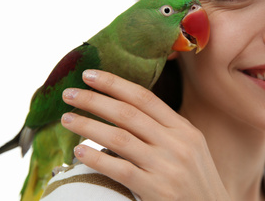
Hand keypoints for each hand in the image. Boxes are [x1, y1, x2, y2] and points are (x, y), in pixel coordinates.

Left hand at [61, 69, 229, 200]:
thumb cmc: (197, 178)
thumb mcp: (190, 146)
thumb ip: (164, 128)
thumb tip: (125, 110)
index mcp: (184, 128)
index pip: (144, 98)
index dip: (115, 83)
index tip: (90, 75)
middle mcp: (176, 143)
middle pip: (128, 113)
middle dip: (95, 100)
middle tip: (69, 94)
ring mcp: (166, 166)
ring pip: (119, 138)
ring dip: (88, 126)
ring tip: (67, 119)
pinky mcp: (156, 190)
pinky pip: (119, 169)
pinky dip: (96, 158)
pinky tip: (79, 150)